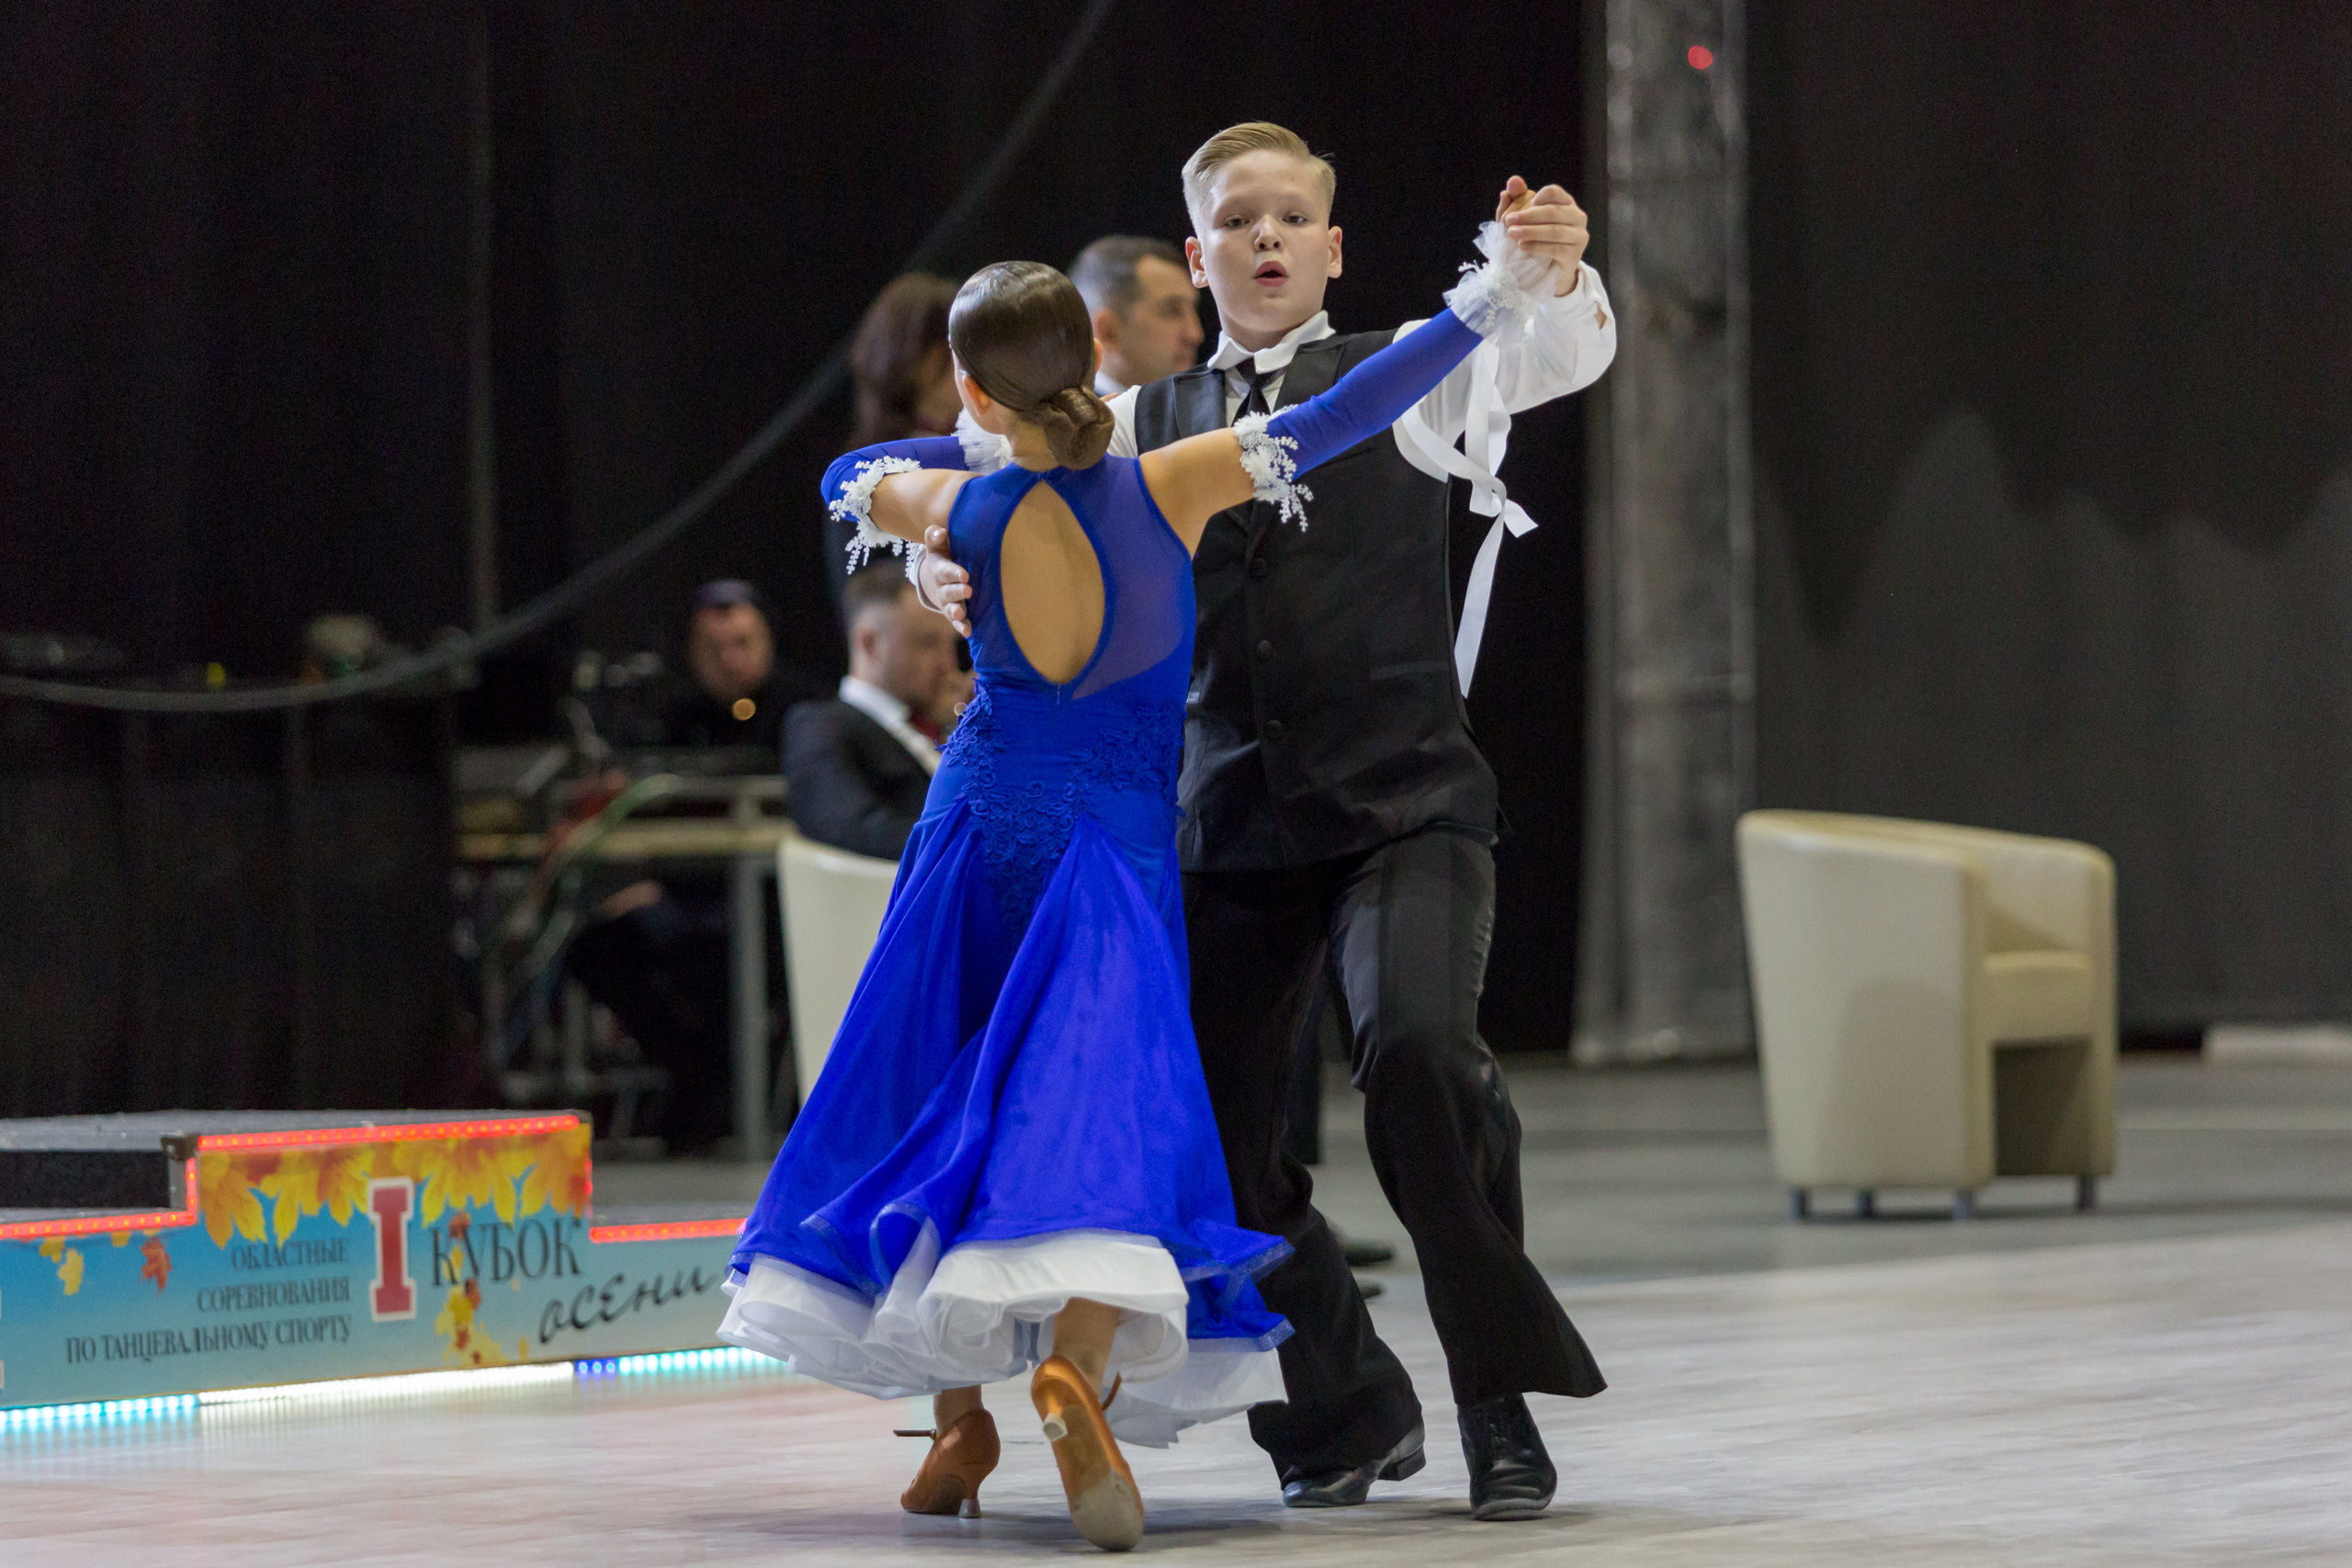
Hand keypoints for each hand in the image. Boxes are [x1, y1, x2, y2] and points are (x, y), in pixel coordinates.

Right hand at [917, 525, 971, 637]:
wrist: (932, 580)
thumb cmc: (942, 558)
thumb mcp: (936, 547)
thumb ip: (935, 537)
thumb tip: (940, 531)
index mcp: (939, 570)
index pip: (945, 571)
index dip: (954, 573)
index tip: (964, 575)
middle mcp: (942, 588)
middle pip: (948, 591)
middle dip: (957, 592)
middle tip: (967, 590)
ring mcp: (946, 602)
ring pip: (951, 608)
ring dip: (956, 612)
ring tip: (961, 614)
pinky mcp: (952, 614)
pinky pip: (956, 622)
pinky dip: (961, 627)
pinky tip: (968, 631)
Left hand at [1497, 176, 1589, 294]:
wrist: (1550, 269)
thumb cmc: (1537, 238)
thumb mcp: (1525, 218)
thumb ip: (1518, 198)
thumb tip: (1512, 181)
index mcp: (1566, 203)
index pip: (1555, 192)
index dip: (1540, 196)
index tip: (1525, 203)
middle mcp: (1577, 216)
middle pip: (1553, 212)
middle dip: (1528, 216)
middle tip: (1508, 221)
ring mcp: (1579, 236)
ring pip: (1555, 231)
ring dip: (1531, 232)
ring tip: (1512, 234)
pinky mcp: (1575, 254)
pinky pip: (1557, 249)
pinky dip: (1538, 247)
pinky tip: (1523, 246)